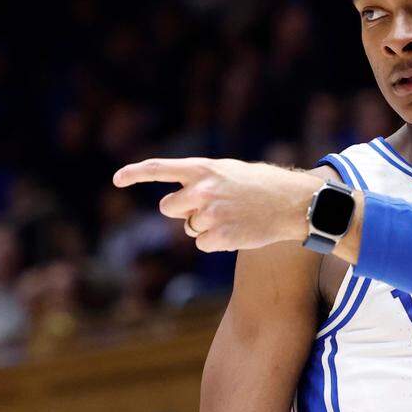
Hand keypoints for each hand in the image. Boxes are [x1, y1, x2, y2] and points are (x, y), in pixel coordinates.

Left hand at [113, 158, 325, 251]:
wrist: (294, 203)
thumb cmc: (263, 185)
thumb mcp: (230, 171)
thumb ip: (201, 180)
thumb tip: (176, 203)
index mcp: (204, 169)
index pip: (160, 168)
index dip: (135, 173)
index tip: (117, 179)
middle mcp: (202, 190)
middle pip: (169, 208)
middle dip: (184, 211)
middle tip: (211, 207)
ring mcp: (209, 214)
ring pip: (189, 228)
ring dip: (206, 227)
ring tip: (234, 217)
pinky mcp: (218, 237)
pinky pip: (203, 243)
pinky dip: (216, 241)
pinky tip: (238, 230)